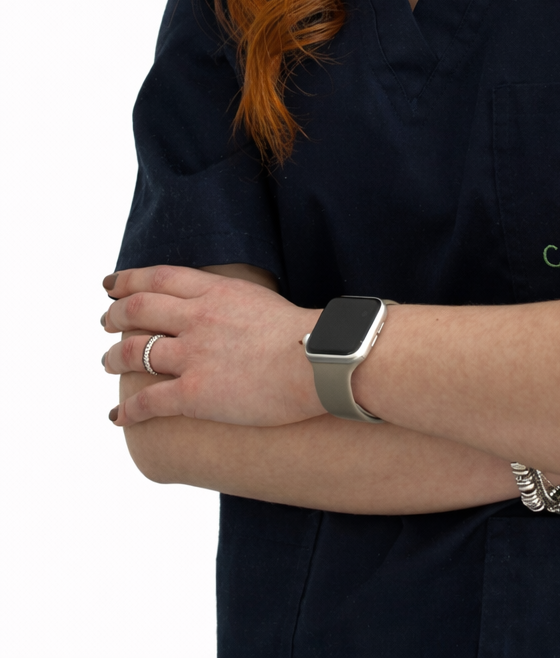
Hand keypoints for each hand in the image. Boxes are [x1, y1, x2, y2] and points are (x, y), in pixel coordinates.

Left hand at [101, 266, 324, 427]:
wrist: (319, 362)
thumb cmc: (304, 334)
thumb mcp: (261, 299)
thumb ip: (232, 299)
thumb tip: (223, 306)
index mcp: (215, 290)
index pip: (158, 278)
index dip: (129, 280)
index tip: (111, 285)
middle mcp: (196, 317)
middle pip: (137, 310)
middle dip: (114, 316)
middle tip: (104, 323)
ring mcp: (192, 355)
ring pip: (132, 353)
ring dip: (111, 359)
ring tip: (106, 364)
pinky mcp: (193, 394)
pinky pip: (147, 401)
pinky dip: (126, 409)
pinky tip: (118, 415)